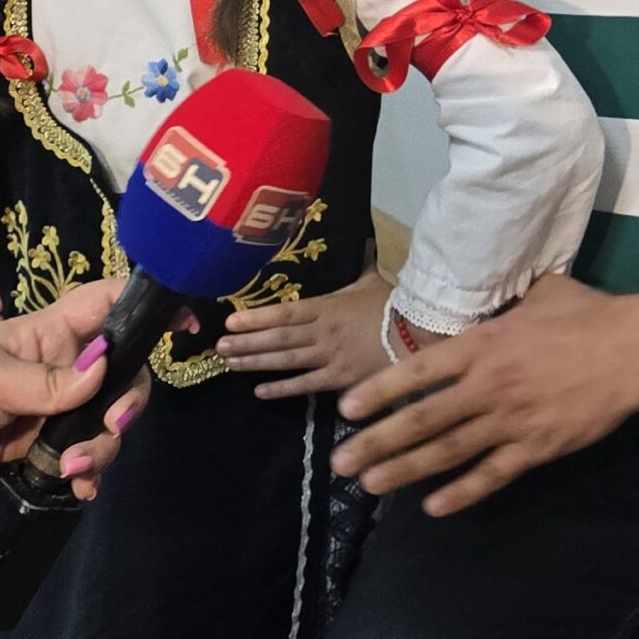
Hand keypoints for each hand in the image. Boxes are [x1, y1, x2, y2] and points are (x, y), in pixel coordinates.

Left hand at [0, 278, 147, 495]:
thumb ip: (50, 382)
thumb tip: (105, 371)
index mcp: (49, 333)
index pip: (109, 302)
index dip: (148, 304)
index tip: (183, 324)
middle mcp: (59, 367)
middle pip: (124, 373)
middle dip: (128, 402)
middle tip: (113, 426)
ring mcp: (49, 409)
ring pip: (106, 421)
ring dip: (104, 447)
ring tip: (76, 471)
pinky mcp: (35, 448)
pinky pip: (81, 458)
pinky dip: (89, 474)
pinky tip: (81, 489)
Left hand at [218, 268, 407, 399]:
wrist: (420, 335)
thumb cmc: (395, 306)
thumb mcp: (371, 282)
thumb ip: (358, 270)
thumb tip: (358, 246)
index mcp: (327, 307)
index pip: (285, 312)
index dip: (256, 317)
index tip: (230, 321)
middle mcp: (322, 332)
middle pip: (278, 338)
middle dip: (246, 342)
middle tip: (218, 347)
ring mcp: (329, 357)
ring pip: (285, 360)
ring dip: (255, 362)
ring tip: (229, 364)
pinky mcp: (339, 380)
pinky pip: (305, 385)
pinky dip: (282, 389)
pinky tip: (260, 391)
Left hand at [333, 276, 638, 515]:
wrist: (636, 349)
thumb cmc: (588, 314)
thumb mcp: (540, 293)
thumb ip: (505, 300)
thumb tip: (486, 288)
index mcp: (484, 344)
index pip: (419, 371)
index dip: (380, 392)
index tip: (348, 410)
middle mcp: (488, 385)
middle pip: (422, 419)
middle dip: (378, 441)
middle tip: (341, 463)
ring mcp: (512, 421)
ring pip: (448, 452)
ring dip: (406, 471)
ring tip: (371, 486)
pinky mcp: (537, 448)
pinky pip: (492, 476)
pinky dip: (462, 493)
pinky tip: (434, 507)